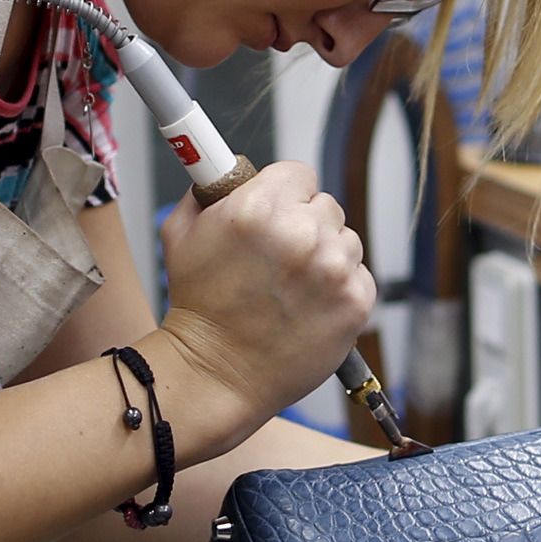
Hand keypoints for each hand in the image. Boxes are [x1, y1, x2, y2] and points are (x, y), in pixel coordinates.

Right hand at [154, 161, 375, 456]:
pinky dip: (340, 289)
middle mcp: (302, 232)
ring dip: (325, 258)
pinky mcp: (356, 301)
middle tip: (279, 259)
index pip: (299, 173)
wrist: (216, 373)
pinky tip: (308, 307)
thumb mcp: (181, 232)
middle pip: (326, 206)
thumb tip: (228, 168)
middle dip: (305, 225)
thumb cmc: (197, 305)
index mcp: (259, 206)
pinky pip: (359, 276)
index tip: (275, 214)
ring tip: (292, 288)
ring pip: (345, 241)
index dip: (285, 194)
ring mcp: (334, 268)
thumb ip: (209, 189)